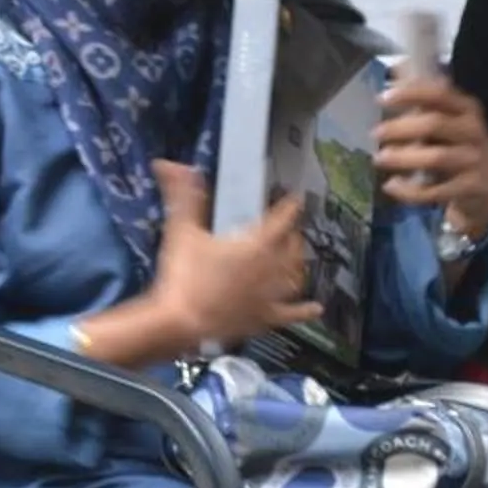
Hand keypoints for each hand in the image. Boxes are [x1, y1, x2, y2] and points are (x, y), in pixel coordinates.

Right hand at [144, 161, 321, 351]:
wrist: (180, 322)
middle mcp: (270, 268)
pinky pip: (291, 314)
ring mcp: (270, 295)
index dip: (289, 206)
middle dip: (293, 236)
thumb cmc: (183, 275)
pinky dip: (305, 311)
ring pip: (296, 277)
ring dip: (299, 266)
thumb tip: (170, 164)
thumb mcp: (181, 230)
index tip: (294, 199)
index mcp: (255, 244)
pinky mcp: (265, 319)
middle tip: (290, 229)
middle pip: (292, 248)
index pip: (281, 219)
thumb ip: (182, 195)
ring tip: (298, 259)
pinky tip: (316, 309)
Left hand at [377, 70, 487, 242]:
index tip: (383, 97)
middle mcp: (473, 130)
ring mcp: (475, 160)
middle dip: (401, 128)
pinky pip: (436, 190)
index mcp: (467, 109)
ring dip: (403, 157)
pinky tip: (391, 186)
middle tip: (375, 133)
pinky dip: (410, 191)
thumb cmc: (462, 146)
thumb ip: (425, 99)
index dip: (410, 93)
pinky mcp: (471, 187)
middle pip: (434, 124)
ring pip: (436, 157)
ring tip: (379, 158)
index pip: (440, 93)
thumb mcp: (450, 120)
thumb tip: (398, 65)